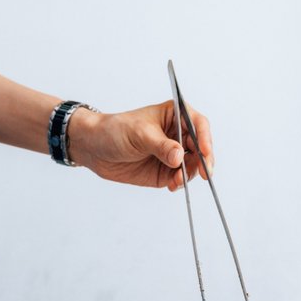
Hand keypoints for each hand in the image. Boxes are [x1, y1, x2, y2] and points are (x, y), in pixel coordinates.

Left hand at [69, 101, 214, 190]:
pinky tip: (172, 185)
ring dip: (190, 174)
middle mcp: (178, 135)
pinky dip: (180, 183)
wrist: (95, 148)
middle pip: (201, 148)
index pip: (199, 124)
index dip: (205, 138)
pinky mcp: (166, 171)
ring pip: (193, 165)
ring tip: (176, 180)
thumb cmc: (115, 130)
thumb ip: (161, 146)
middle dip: (203, 161)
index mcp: (175, 116)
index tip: (205, 152)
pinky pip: (180, 178)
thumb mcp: (139, 135)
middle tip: (205, 173)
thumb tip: (179, 156)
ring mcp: (173, 154)